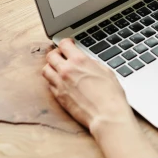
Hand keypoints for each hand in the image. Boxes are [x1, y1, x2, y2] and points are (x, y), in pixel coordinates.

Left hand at [43, 39, 157, 157]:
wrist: (106, 115)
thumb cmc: (111, 94)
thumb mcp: (105, 70)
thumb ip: (90, 63)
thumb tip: (85, 61)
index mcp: (79, 61)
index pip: (64, 44)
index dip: (65, 42)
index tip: (68, 44)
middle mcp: (66, 70)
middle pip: (51, 56)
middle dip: (56, 54)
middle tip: (61, 56)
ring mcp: (60, 84)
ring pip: (46, 70)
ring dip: (51, 67)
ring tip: (58, 69)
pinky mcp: (59, 97)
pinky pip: (50, 85)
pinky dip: (53, 81)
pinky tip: (61, 82)